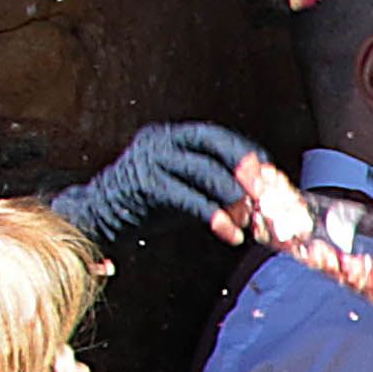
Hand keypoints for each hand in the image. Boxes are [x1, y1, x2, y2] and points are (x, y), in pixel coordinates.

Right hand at [48, 119, 266, 249]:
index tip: (272, 175)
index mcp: (174, 136)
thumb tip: (258, 201)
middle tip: (267, 194)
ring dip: (233, 197)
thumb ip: (214, 187)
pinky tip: (230, 235)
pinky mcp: (145, 182)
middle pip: (214, 144)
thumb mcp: (185, 187)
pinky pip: (188, 197)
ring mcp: (151, 157)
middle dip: (245, 168)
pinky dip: (214, 217)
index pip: (218, 137)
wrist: (100, 216)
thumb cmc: (149, 204)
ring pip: (204, 170)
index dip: (247, 154)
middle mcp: (162, 139)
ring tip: (249, 221)